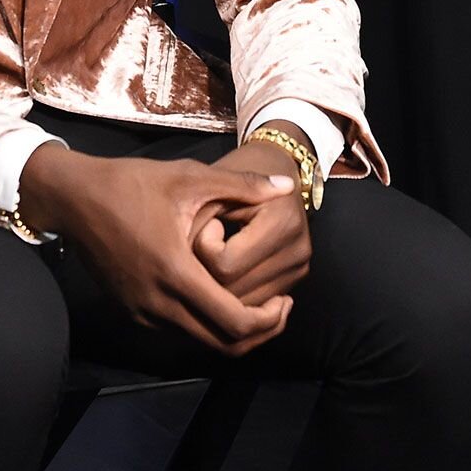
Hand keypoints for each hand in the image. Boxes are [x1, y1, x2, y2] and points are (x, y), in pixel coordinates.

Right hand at [19, 144, 297, 355]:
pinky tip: (218, 296)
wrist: (74, 198)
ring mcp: (143, 312)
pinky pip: (179, 331)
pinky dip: (206, 324)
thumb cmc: (131, 183)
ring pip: (200, 342)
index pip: (235, 323)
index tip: (285, 299)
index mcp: (176, 273)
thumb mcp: (189, 178)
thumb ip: (242, 185)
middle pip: (223, 345)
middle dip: (259, 332)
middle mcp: (158, 304)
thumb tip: (287, 186)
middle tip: (278, 308)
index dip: (269, 320)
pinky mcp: (132, 312)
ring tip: (254, 302)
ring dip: (232, 331)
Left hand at [192, 125, 313, 307]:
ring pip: (244, 305)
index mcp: (282, 222)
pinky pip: (254, 304)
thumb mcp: (213, 184)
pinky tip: (222, 271)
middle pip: (235, 290)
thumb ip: (196, 220)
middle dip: (208, 274)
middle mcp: (297, 250)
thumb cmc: (237, 170)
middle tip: (204, 240)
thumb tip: (171, 263)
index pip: (225, 265)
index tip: (207, 222)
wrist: (276, 164)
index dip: (202, 249)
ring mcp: (298, 268)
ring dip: (219, 289)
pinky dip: (232, 296)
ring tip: (214, 253)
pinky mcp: (294, 279)